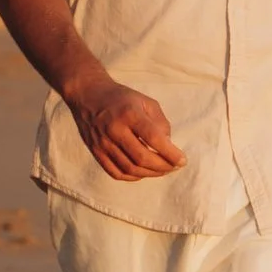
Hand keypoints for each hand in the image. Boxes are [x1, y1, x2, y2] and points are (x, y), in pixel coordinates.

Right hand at [67, 74, 184, 181]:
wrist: (88, 95)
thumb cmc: (122, 98)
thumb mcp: (145, 102)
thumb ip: (160, 122)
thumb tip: (168, 146)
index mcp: (129, 114)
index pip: (153, 138)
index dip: (170, 153)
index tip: (182, 160)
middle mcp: (115, 129)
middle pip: (141, 157)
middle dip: (163, 167)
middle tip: (174, 167)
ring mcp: (103, 143)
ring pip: (130, 168)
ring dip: (150, 173)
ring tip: (162, 170)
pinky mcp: (96, 152)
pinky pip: (116, 172)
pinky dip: (133, 176)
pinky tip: (143, 172)